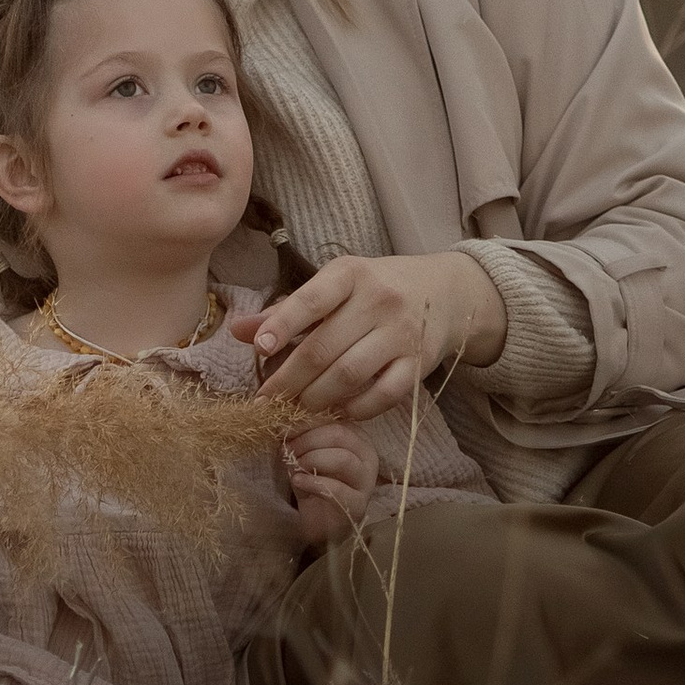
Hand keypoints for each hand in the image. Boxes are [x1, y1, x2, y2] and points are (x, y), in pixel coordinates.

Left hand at [244, 250, 505, 415]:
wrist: (445, 292)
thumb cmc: (376, 288)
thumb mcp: (335, 285)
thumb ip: (287, 310)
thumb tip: (238, 331)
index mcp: (351, 273)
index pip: (312, 298)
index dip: (282, 323)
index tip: (258, 348)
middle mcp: (379, 299)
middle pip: (324, 347)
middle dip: (290, 379)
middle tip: (268, 400)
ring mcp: (402, 333)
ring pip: (350, 374)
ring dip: (317, 398)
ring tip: (296, 409)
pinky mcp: (419, 363)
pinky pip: (384, 394)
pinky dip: (357, 408)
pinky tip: (338, 411)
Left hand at [280, 417, 379, 543]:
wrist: (321, 524)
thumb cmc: (315, 483)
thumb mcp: (305, 454)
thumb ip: (299, 438)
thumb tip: (281, 422)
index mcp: (357, 436)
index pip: (334, 418)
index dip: (307, 422)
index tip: (285, 428)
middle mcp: (367, 454)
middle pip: (339, 434)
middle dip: (308, 440)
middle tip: (288, 449)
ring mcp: (366, 480)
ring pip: (342, 459)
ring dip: (312, 460)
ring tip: (295, 467)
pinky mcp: (359, 504)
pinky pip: (337, 489)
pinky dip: (314, 483)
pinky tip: (298, 482)